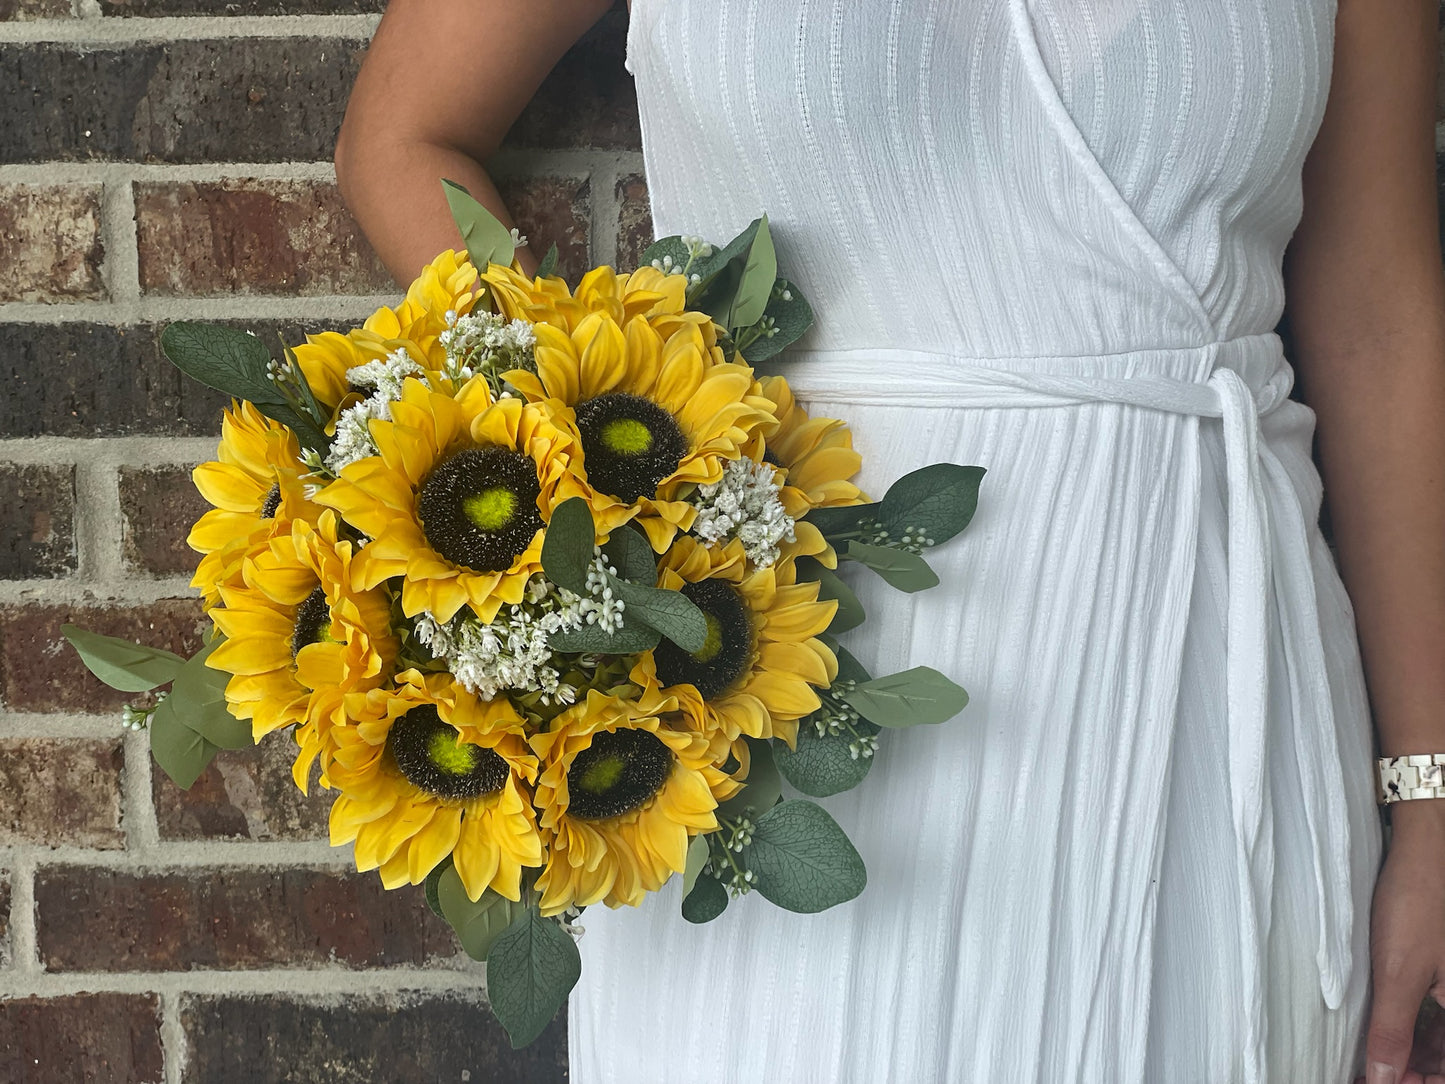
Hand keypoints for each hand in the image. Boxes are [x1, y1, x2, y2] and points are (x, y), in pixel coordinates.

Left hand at [1359, 803, 1444, 1083]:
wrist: (1429, 847)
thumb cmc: (1420, 903)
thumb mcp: (1399, 974)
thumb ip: (1392, 1031)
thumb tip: (1382, 1079)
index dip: (1417, 1083)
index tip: (1379, 1083)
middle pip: (1444, 1057)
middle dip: (1411, 1071)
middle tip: (1369, 1073)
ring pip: (1442, 1038)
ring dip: (1411, 1053)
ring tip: (1371, 1058)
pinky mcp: (1444, 971)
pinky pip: (1439, 1015)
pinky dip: (1416, 1029)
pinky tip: (1386, 1030)